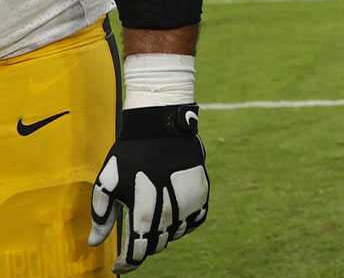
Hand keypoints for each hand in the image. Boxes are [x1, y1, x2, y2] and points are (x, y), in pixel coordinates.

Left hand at [88, 104, 209, 273]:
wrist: (163, 126)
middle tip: (132, 242)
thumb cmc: (130, 154)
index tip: (120, 266)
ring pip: (176, 234)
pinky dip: (184, 224)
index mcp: (144, 213)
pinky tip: (172, 218)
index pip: (137, 251)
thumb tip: (96, 242)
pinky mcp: (202, 194)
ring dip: (163, 235)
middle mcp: (170, 213)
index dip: (128, 263)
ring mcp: (190, 204)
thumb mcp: (107, 183)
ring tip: (151, 225)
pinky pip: (195, 221)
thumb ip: (101, 215)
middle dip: (142, 248)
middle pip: (157, 245)